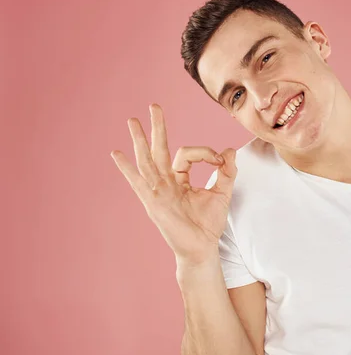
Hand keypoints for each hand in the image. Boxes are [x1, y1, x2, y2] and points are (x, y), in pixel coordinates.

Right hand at [110, 103, 237, 265]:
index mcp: (180, 179)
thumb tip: (230, 150)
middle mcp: (166, 182)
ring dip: (140, 140)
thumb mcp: (222, 193)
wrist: (202, 248)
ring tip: (132, 120)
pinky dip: (127, 169)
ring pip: (147, 160)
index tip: (220, 159)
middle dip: (157, 128)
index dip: (205, 152)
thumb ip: (226, 171)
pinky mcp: (153, 202)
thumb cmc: (209, 224)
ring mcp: (157, 191)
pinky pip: (138, 182)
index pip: (188, 154)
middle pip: (160, 149)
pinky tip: (116, 154)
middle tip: (154, 106)